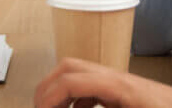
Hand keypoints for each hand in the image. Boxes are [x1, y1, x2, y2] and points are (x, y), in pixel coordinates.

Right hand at [34, 57, 171, 107]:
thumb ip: (95, 107)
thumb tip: (75, 107)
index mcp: (117, 85)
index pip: (70, 79)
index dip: (47, 98)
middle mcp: (115, 77)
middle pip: (69, 67)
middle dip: (47, 88)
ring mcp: (119, 82)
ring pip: (78, 77)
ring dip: (61, 95)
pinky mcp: (123, 92)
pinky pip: (92, 90)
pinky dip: (77, 102)